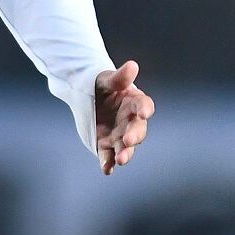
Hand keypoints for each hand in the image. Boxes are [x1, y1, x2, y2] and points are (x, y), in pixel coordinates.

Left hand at [95, 60, 153, 174]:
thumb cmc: (103, 85)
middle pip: (137, 130)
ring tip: (121, 160)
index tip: (144, 113)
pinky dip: (108, 163)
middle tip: (128, 141)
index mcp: (135, 103)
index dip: (145, 109)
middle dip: (134, 136)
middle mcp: (131, 121)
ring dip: (125, 154)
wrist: (89, 96)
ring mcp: (120, 135)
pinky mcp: (107, 144)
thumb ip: (119, 77)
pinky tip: (106, 169)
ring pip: (126, 146)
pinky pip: (109, 155)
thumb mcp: (107, 78)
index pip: (144, 106)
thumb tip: (132, 65)